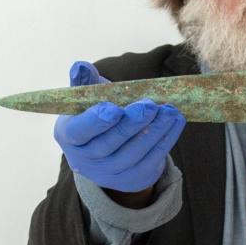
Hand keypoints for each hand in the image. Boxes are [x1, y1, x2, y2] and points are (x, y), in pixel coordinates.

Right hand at [54, 61, 186, 192]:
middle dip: (131, 124)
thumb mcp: (85, 100)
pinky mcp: (131, 179)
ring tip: (169, 111)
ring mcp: (109, 173)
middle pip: (109, 144)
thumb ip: (84, 82)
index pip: (79, 131)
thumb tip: (81, 65)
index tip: (114, 109)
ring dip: (154, 131)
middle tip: (149, 106)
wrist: (105, 153)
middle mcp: (86, 160)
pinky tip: (175, 122)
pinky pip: (151, 160)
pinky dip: (166, 140)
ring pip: (134, 153)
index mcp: (69, 136)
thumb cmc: (95, 117)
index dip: (96, 122)